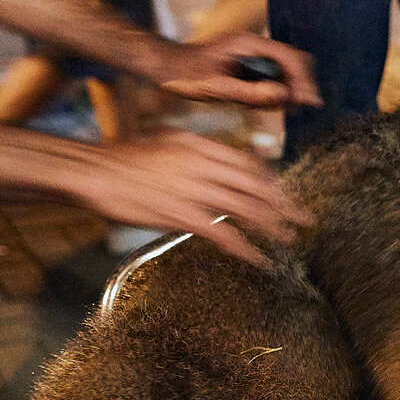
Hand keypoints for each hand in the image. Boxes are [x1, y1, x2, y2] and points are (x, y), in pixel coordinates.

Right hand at [74, 129, 313, 265]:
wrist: (95, 172)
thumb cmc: (125, 159)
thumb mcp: (167, 141)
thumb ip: (198, 150)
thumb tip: (223, 162)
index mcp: (200, 145)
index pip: (248, 163)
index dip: (272, 182)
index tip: (284, 196)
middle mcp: (202, 164)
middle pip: (255, 186)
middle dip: (283, 204)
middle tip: (303, 218)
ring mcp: (193, 189)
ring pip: (245, 208)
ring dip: (271, 225)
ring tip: (288, 238)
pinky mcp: (181, 214)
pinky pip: (222, 233)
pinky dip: (244, 247)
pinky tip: (258, 259)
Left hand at [153, 33, 320, 108]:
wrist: (164, 67)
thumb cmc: (185, 74)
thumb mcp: (217, 87)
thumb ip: (250, 93)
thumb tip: (283, 97)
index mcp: (248, 44)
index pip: (289, 57)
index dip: (303, 80)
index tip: (309, 101)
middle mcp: (253, 46)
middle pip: (292, 63)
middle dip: (297, 85)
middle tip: (295, 108)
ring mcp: (250, 56)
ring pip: (282, 73)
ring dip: (283, 92)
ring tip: (265, 108)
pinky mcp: (246, 67)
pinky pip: (268, 80)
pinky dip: (269, 94)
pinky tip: (253, 105)